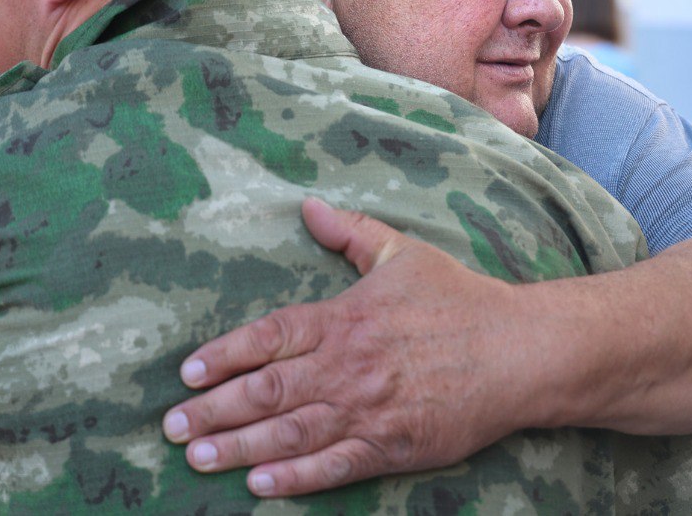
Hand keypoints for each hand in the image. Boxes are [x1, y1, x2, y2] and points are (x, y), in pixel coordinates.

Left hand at [161, 198, 525, 496]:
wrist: (517, 350)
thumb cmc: (458, 299)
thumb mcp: (403, 253)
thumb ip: (350, 234)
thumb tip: (308, 206)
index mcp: (345, 317)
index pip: (269, 337)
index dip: (224, 355)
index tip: (188, 372)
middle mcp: (348, 365)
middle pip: (266, 390)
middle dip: (214, 410)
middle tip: (173, 427)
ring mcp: (369, 409)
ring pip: (290, 433)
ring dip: (238, 447)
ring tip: (197, 457)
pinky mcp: (393, 445)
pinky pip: (334, 467)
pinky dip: (294, 478)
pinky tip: (258, 485)